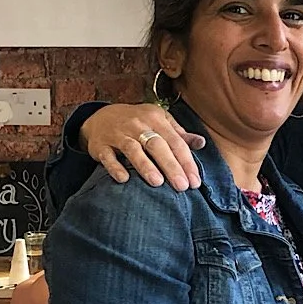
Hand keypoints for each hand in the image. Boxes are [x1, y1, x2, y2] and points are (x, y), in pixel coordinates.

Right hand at [80, 103, 205, 189]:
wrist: (101, 117)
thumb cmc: (138, 122)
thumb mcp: (159, 121)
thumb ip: (179, 134)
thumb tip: (201, 143)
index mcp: (156, 118)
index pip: (175, 141)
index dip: (186, 161)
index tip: (195, 181)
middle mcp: (137, 124)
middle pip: (157, 145)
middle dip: (171, 166)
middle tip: (182, 186)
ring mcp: (117, 134)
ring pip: (133, 149)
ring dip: (145, 166)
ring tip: (158, 183)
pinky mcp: (100, 145)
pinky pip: (107, 156)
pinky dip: (115, 167)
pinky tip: (124, 179)